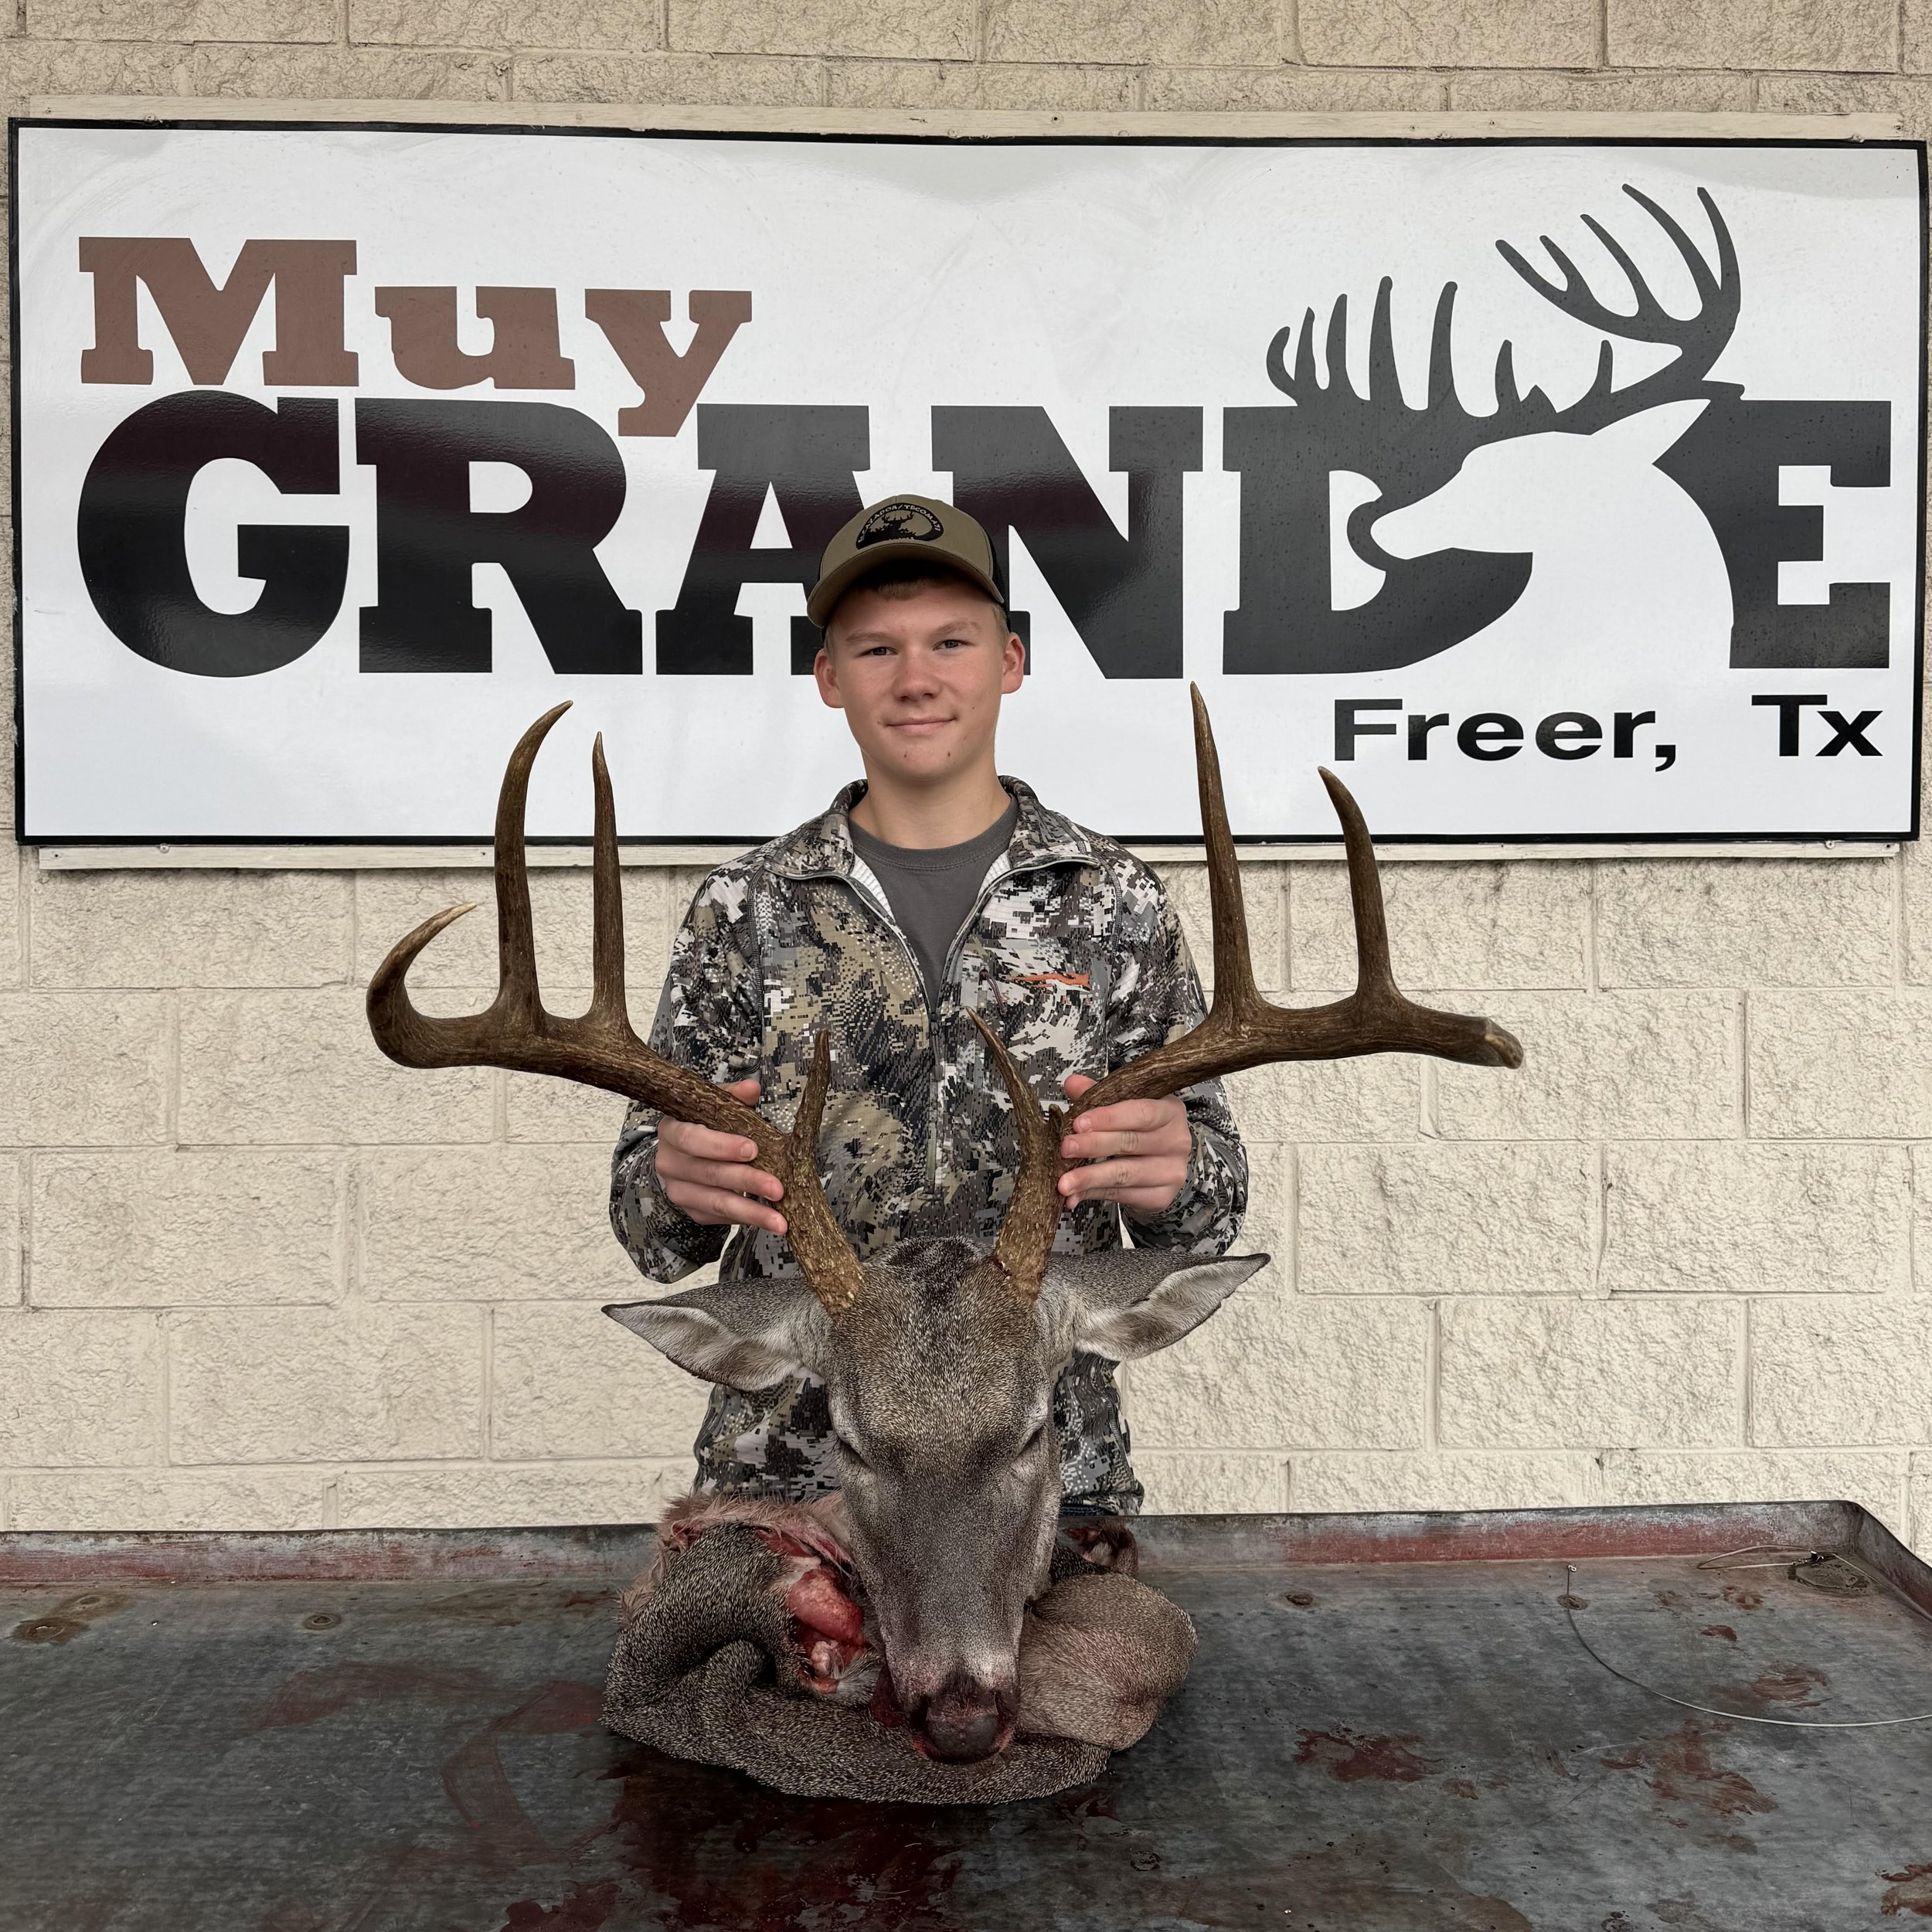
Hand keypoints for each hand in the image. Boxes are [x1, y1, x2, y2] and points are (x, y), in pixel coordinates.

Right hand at [655, 1078, 787, 1234]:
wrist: (683, 1155)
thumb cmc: (704, 1127)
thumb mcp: (714, 1106)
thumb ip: (733, 1097)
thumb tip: (751, 1088)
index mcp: (672, 1131)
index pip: (692, 1139)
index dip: (721, 1145)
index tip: (752, 1150)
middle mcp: (670, 1163)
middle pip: (709, 1174)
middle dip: (747, 1181)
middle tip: (777, 1188)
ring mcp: (679, 1190)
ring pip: (717, 1203)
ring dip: (751, 1212)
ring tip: (779, 1221)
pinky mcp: (692, 1211)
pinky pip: (720, 1218)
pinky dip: (746, 1218)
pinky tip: (768, 1220)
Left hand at [1056, 1076, 1191, 1215]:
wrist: (1164, 1164)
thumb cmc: (1142, 1130)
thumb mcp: (1125, 1106)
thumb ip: (1099, 1095)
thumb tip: (1073, 1083)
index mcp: (1169, 1111)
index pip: (1141, 1113)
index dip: (1109, 1118)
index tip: (1079, 1123)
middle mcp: (1176, 1141)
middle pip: (1130, 1143)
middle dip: (1093, 1145)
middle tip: (1065, 1148)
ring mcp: (1171, 1171)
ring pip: (1124, 1174)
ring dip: (1089, 1177)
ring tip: (1063, 1182)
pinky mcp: (1161, 1196)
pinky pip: (1121, 1194)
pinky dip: (1093, 1194)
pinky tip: (1075, 1195)